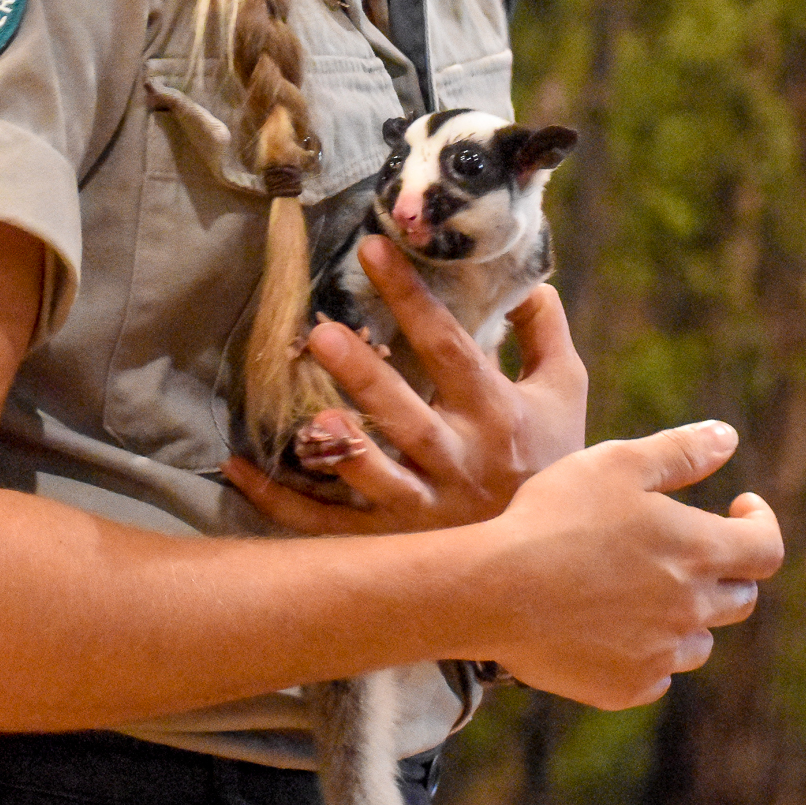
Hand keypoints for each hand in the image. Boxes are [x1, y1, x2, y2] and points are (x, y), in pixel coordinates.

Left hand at [221, 237, 586, 533]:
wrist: (553, 555)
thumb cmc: (551, 458)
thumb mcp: (565, 390)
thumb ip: (543, 330)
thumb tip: (523, 277)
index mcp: (496, 415)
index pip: (451, 348)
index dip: (412, 298)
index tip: (372, 248)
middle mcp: (460, 463)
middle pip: (409, 419)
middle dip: (366, 378)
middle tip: (320, 334)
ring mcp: (425, 509)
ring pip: (378, 480)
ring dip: (341, 450)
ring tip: (306, 419)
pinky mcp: (392, 541)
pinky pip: (331, 525)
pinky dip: (282, 502)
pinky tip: (240, 467)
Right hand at [470, 421, 784, 709]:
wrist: (494, 591)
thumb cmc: (553, 518)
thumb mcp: (616, 464)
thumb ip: (680, 451)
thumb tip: (728, 438)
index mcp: (698, 551)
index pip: (767, 549)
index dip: (761, 524)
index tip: (738, 507)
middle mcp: (691, 609)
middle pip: (740, 599)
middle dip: (725, 571)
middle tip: (686, 550)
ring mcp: (660, 654)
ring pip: (699, 642)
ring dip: (686, 618)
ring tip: (642, 592)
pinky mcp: (626, 687)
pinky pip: (657, 676)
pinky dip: (646, 654)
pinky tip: (611, 629)